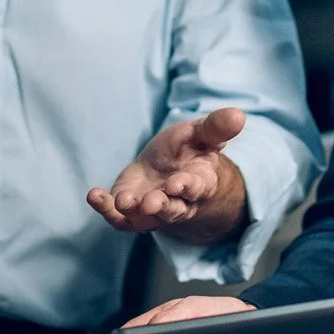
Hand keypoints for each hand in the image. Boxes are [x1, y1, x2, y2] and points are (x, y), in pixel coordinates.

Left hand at [87, 107, 248, 244]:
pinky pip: (119, 217)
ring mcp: (152, 209)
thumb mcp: (202, 134)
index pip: (197, 188)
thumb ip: (217, 127)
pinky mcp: (130, 211)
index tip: (178, 183)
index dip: (188, 187)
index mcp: (200, 182)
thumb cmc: (189, 150)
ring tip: (123, 201)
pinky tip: (94, 195)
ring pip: (145, 218)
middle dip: (162, 206)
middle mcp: (177, 201)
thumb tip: (239, 115)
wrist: (168, 167)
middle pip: (172, 209)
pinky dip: (105, 208)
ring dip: (134, 212)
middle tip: (151, 202)